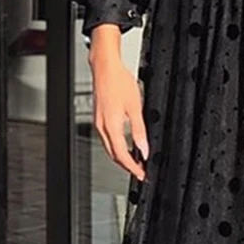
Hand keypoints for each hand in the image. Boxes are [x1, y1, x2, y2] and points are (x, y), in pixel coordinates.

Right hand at [90, 37, 147, 181]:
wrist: (105, 68)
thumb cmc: (119, 82)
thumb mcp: (135, 107)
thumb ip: (139, 130)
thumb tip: (144, 149)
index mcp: (111, 125)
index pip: (122, 155)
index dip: (132, 167)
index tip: (141, 174)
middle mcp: (102, 127)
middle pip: (114, 155)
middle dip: (127, 166)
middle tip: (139, 172)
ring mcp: (99, 123)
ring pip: (110, 148)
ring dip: (121, 158)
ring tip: (135, 162)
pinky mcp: (99, 119)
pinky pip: (107, 139)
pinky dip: (116, 147)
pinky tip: (125, 146)